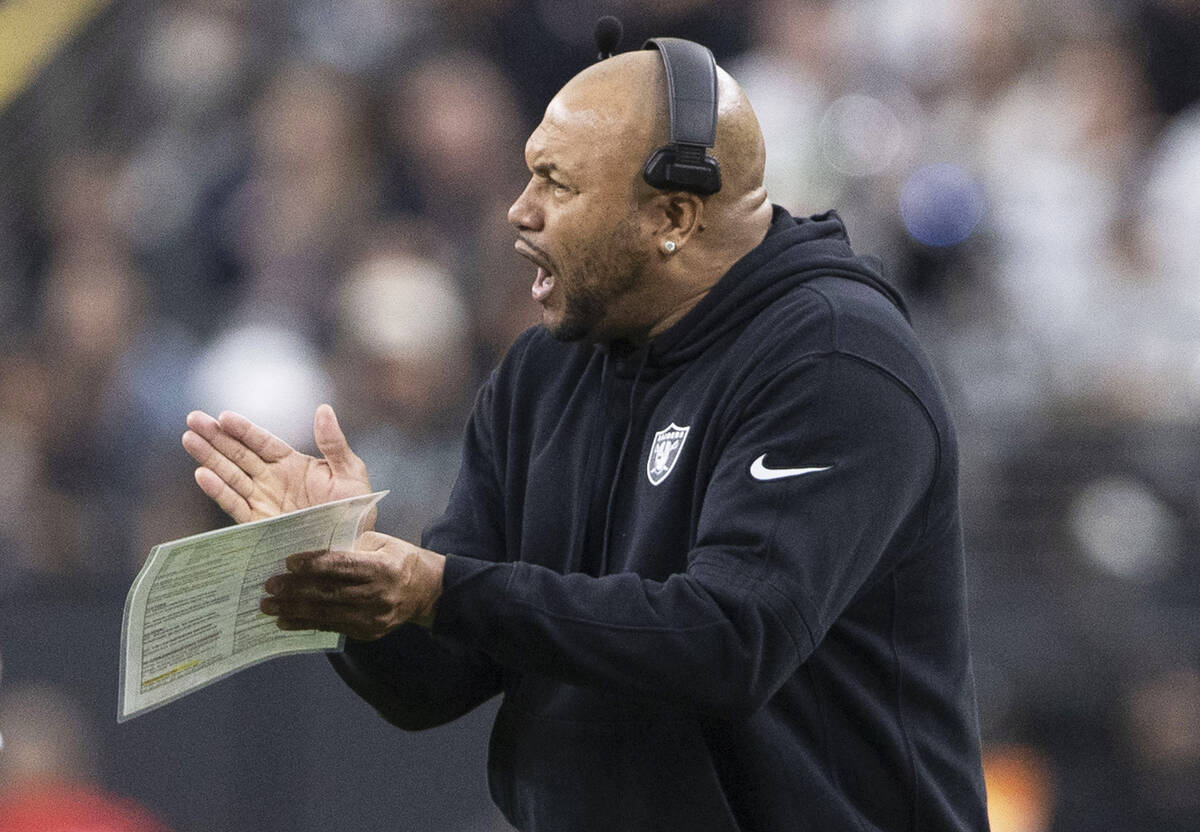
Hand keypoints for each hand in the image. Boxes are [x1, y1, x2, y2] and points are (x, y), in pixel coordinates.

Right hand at [182, 404, 370, 523]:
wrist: (353, 547)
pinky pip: (235, 504)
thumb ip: (333, 443)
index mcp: (292, 464)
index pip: (262, 442)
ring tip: (189, 439)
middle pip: (239, 454)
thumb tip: (324, 408)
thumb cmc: (355, 510)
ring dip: (209, 457)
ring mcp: (263, 501)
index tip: (224, 416)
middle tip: (193, 419)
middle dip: (216, 437)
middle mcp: (273, 480)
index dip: (243, 429)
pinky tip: (202, 475)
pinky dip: (219, 491)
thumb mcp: (350, 473)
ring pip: (231, 475)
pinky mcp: (259, 524)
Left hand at [260, 531, 444, 638]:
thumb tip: (314, 548)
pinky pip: (332, 628)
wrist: (428, 592)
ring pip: (327, 615)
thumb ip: (352, 546)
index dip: (314, 564)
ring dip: (294, 611)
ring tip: (269, 606)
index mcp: (383, 567)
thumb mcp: (382, 543)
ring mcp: (373, 618)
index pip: (343, 566)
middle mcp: (378, 595)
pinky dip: (306, 625)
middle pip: (330, 593)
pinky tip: (286, 621)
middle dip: (296, 590)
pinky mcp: (368, 633)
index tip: (289, 562)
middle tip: (269, 587)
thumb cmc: (400, 559)